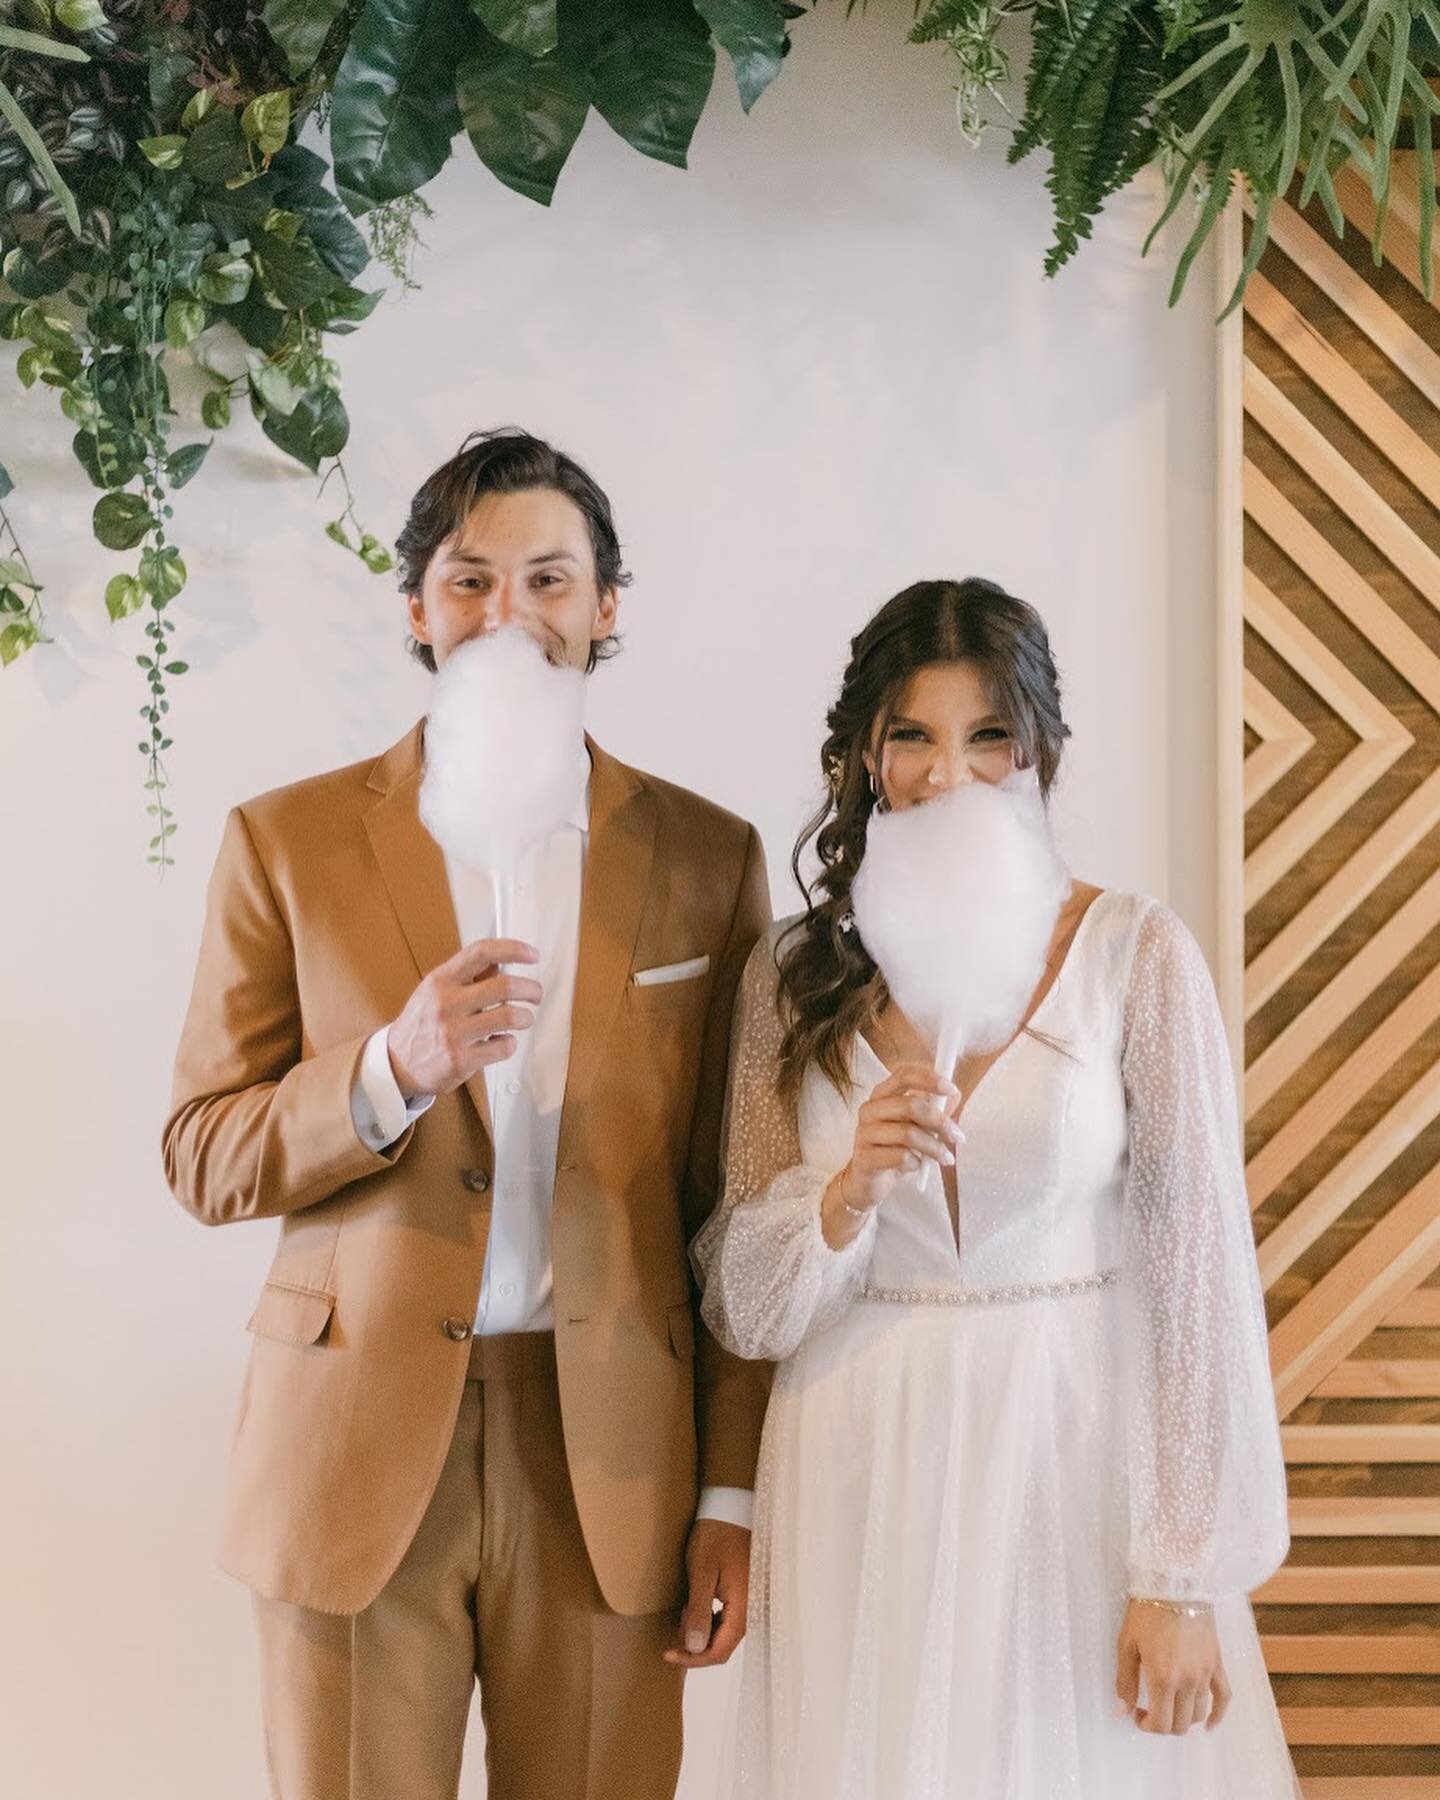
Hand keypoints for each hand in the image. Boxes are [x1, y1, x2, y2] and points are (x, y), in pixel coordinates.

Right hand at [385, 937, 541, 1101]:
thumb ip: (468, 976)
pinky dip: (510, 1043)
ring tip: (523, 1019)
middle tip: (536, 994)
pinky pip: (503, 1047)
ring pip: (510, 1016)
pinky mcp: (461, 1060)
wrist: (397, 1062)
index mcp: (441, 981)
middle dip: (531, 989)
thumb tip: (501, 962)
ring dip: (525, 1017)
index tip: (531, 954)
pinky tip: (501, 1042)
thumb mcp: (436, 990)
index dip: (512, 949)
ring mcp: (453, 1033)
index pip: (481, 952)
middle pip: (505, 986)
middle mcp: (446, 1003)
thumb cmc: (422, 1023)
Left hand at [663, 1519, 750, 1668]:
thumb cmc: (716, 1537)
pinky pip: (729, 1618)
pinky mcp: (746, 1593)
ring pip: (726, 1633)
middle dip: (696, 1646)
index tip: (668, 1654)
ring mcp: (751, 1601)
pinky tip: (695, 1607)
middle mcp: (753, 1609)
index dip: (693, 1658)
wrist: (731, 1509)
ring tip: (683, 1614)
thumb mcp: (701, 1573)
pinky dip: (710, 1620)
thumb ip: (698, 1612)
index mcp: (744, 1608)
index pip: (719, 1652)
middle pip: (724, 1645)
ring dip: (702, 1632)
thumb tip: (693, 1648)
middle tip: (674, 1630)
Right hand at [821, 1061, 962, 1246]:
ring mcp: (864, 1133)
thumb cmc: (894, 1147)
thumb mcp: (917, 1126)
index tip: (953, 1089)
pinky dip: (917, 1163)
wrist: (868, 1180)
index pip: (904, 1075)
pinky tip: (917, 1166)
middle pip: (910, 1105)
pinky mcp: (865, 1158)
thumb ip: (934, 1109)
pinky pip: (901, 1157)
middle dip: (940, 1121)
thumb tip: (954, 1095)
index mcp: (882, 1095)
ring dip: (934, 1147)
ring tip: (946, 1158)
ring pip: (908, 1133)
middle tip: (958, 1137)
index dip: (929, 1078)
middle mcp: (870, 1109)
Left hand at [1115, 1598, 1230, 1734]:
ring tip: (1170, 1708)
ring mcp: (1205, 1674)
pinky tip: (1209, 1725)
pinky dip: (1218, 1716)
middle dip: (1163, 1725)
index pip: (1161, 1723)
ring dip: (1183, 1718)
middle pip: (1180, 1723)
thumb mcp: (1126, 1643)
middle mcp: (1187, 1681)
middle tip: (1150, 1711)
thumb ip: (1125, 1680)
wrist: (1176, 1584)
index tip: (1138, 1714)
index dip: (1147, 1726)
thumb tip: (1124, 1709)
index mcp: (1163, 1678)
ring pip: (1198, 1714)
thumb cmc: (1147, 1611)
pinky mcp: (1217, 1664)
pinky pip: (1224, 1697)